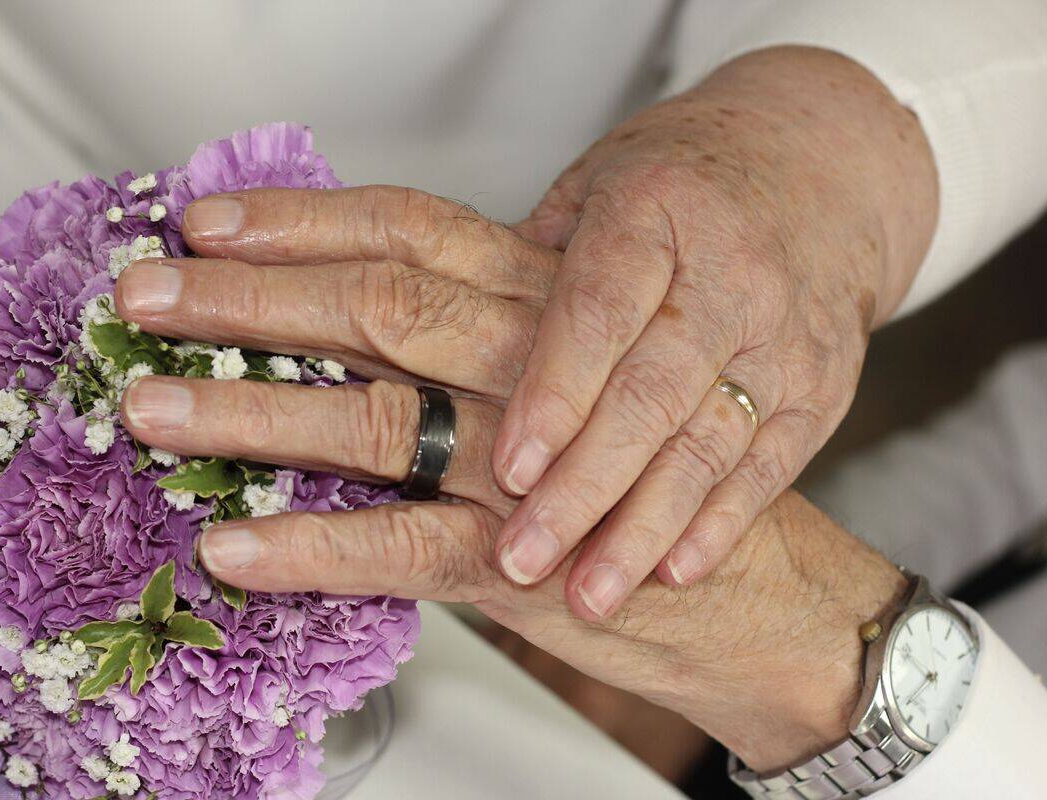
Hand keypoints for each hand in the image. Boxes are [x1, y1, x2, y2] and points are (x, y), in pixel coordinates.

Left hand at [113, 190, 905, 769]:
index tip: (203, 221)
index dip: (301, 221)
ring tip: (155, 412)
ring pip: (376, 422)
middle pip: (377, 308)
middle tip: (146, 297)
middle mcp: (533, 365)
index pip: (407, 231)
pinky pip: (404, 550)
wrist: (756, 586)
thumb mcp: (573, 368)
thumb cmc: (650, 464)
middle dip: (250, 302)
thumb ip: (483, 331)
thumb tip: (362, 300)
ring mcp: (527, 464)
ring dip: (254, 417)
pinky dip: (314, 549)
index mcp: (542, 302)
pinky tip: (235, 548)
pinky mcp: (526, 562)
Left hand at [491, 46, 937, 608]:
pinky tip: (670, 572)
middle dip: (586, 485)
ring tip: (588, 594)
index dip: (555, 393)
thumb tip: (427, 344)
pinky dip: (719, 523)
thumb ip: (523, 265)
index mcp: (655, 208)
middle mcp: (729, 271)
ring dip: (644, 526)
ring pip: (710, 442)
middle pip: (653, 391)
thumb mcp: (595, 185)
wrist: (821, 168)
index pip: (599, 309)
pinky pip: (770, 465)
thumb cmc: (681, 182)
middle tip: (524, 556)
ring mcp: (785, 333)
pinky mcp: (822, 385)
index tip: (509, 469)